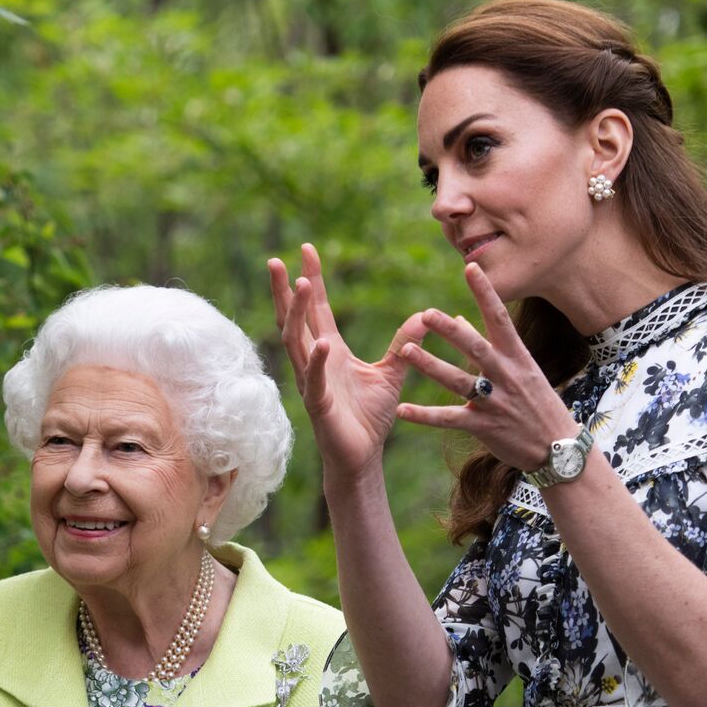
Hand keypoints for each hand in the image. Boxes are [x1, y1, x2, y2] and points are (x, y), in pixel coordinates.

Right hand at [268, 243, 422, 480]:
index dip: (312, 279)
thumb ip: (404, 343)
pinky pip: (314, 380)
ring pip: (296, 342)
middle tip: (279, 260)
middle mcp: (316, 362)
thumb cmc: (370, 418)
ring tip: (300, 286)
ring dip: (296, 314)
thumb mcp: (392, 372)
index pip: (317, 309)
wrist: (363, 457)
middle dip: (287, 291)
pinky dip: (316, 362)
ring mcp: (313, 382)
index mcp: (331, 351)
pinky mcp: (319, 405)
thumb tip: (427, 314)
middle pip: (295, 319)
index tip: (307, 249)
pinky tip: (320, 343)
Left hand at [394, 262, 577, 470]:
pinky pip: (449, 419)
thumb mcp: (522, 370)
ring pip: (458, 380)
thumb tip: (458, 319)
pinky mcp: (485, 426)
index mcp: (518, 357)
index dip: (485, 292)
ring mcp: (496, 401)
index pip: (500, 318)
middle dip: (450, 331)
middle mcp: (506, 375)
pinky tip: (402, 409)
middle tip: (426, 314)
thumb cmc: (538, 404)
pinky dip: (424, 415)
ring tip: (405, 350)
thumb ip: (488, 344)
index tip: (470, 268)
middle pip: (475, 347)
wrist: (559, 448)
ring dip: (430, 366)